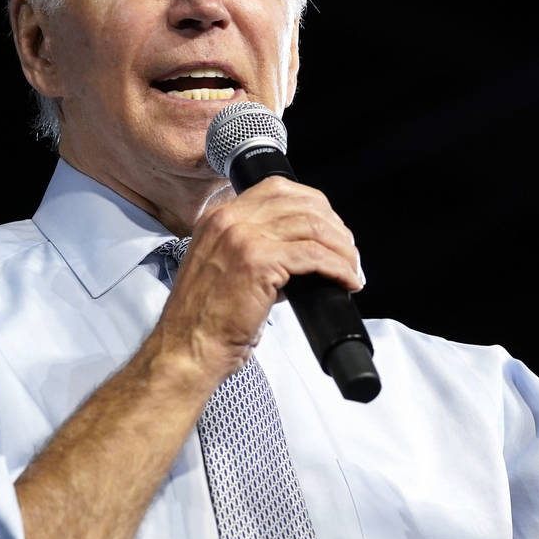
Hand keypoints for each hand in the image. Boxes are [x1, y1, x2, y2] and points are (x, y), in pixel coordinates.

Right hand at [151, 176, 361, 389]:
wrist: (186, 349)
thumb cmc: (204, 322)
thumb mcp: (224, 269)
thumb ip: (257, 251)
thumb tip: (300, 255)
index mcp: (219, 217)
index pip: (277, 189)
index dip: (313, 205)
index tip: (330, 227)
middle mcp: (229, 220)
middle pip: (301, 202)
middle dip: (333, 225)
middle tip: (348, 250)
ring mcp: (242, 238)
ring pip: (313, 227)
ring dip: (341, 248)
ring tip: (352, 268)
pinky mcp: (258, 262)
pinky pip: (314, 255)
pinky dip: (338, 268)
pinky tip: (347, 281)